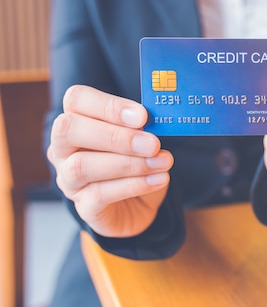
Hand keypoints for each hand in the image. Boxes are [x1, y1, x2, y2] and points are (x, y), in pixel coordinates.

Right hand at [47, 85, 173, 237]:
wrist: (139, 206)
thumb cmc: (137, 165)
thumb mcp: (143, 141)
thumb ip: (144, 128)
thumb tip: (157, 122)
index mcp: (77, 122)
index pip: (76, 99)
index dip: (108, 105)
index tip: (142, 116)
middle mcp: (63, 149)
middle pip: (68, 130)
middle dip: (115, 136)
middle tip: (152, 144)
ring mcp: (68, 180)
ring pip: (82, 165)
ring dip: (129, 163)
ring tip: (162, 162)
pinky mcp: (84, 207)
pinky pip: (100, 194)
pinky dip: (134, 185)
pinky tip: (159, 179)